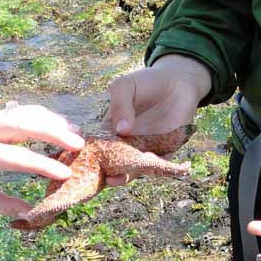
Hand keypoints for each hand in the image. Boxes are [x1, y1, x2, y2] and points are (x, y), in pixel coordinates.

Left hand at [0, 104, 83, 216]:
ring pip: (26, 113)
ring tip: (77, 134)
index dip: (42, 165)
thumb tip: (30, 213)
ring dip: (54, 122)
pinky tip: (63, 125)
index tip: (66, 174)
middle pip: (23, 124)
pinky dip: (46, 115)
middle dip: (53, 133)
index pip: (14, 157)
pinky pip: (24, 110)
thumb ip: (0, 204)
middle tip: (79, 145)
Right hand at [103, 54, 211, 185]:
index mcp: (112, 130)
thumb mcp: (125, 87)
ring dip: (126, 176)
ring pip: (135, 169)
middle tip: (98, 177)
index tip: (83, 164)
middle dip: (106, 172)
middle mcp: (127, 144)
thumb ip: (120, 104)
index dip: (90, 157)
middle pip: (114, 163)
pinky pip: (160, 165)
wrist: (177, 81)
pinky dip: (154, 169)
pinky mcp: (166, 151)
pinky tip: (147, 169)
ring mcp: (145, 149)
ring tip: (117, 179)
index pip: (98, 147)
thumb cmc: (146, 82)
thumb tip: (121, 130)